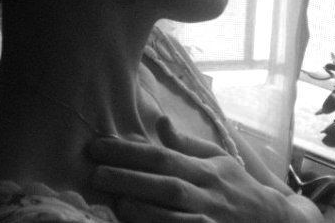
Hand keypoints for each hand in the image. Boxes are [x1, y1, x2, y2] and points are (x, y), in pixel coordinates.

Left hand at [88, 117, 288, 222]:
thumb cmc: (238, 188)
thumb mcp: (218, 159)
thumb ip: (187, 143)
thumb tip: (159, 121)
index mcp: (205, 170)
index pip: (162, 157)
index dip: (129, 152)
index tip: (98, 148)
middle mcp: (207, 195)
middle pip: (165, 185)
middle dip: (129, 179)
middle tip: (96, 174)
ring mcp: (209, 222)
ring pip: (173, 216)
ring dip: (142, 210)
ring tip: (114, 203)